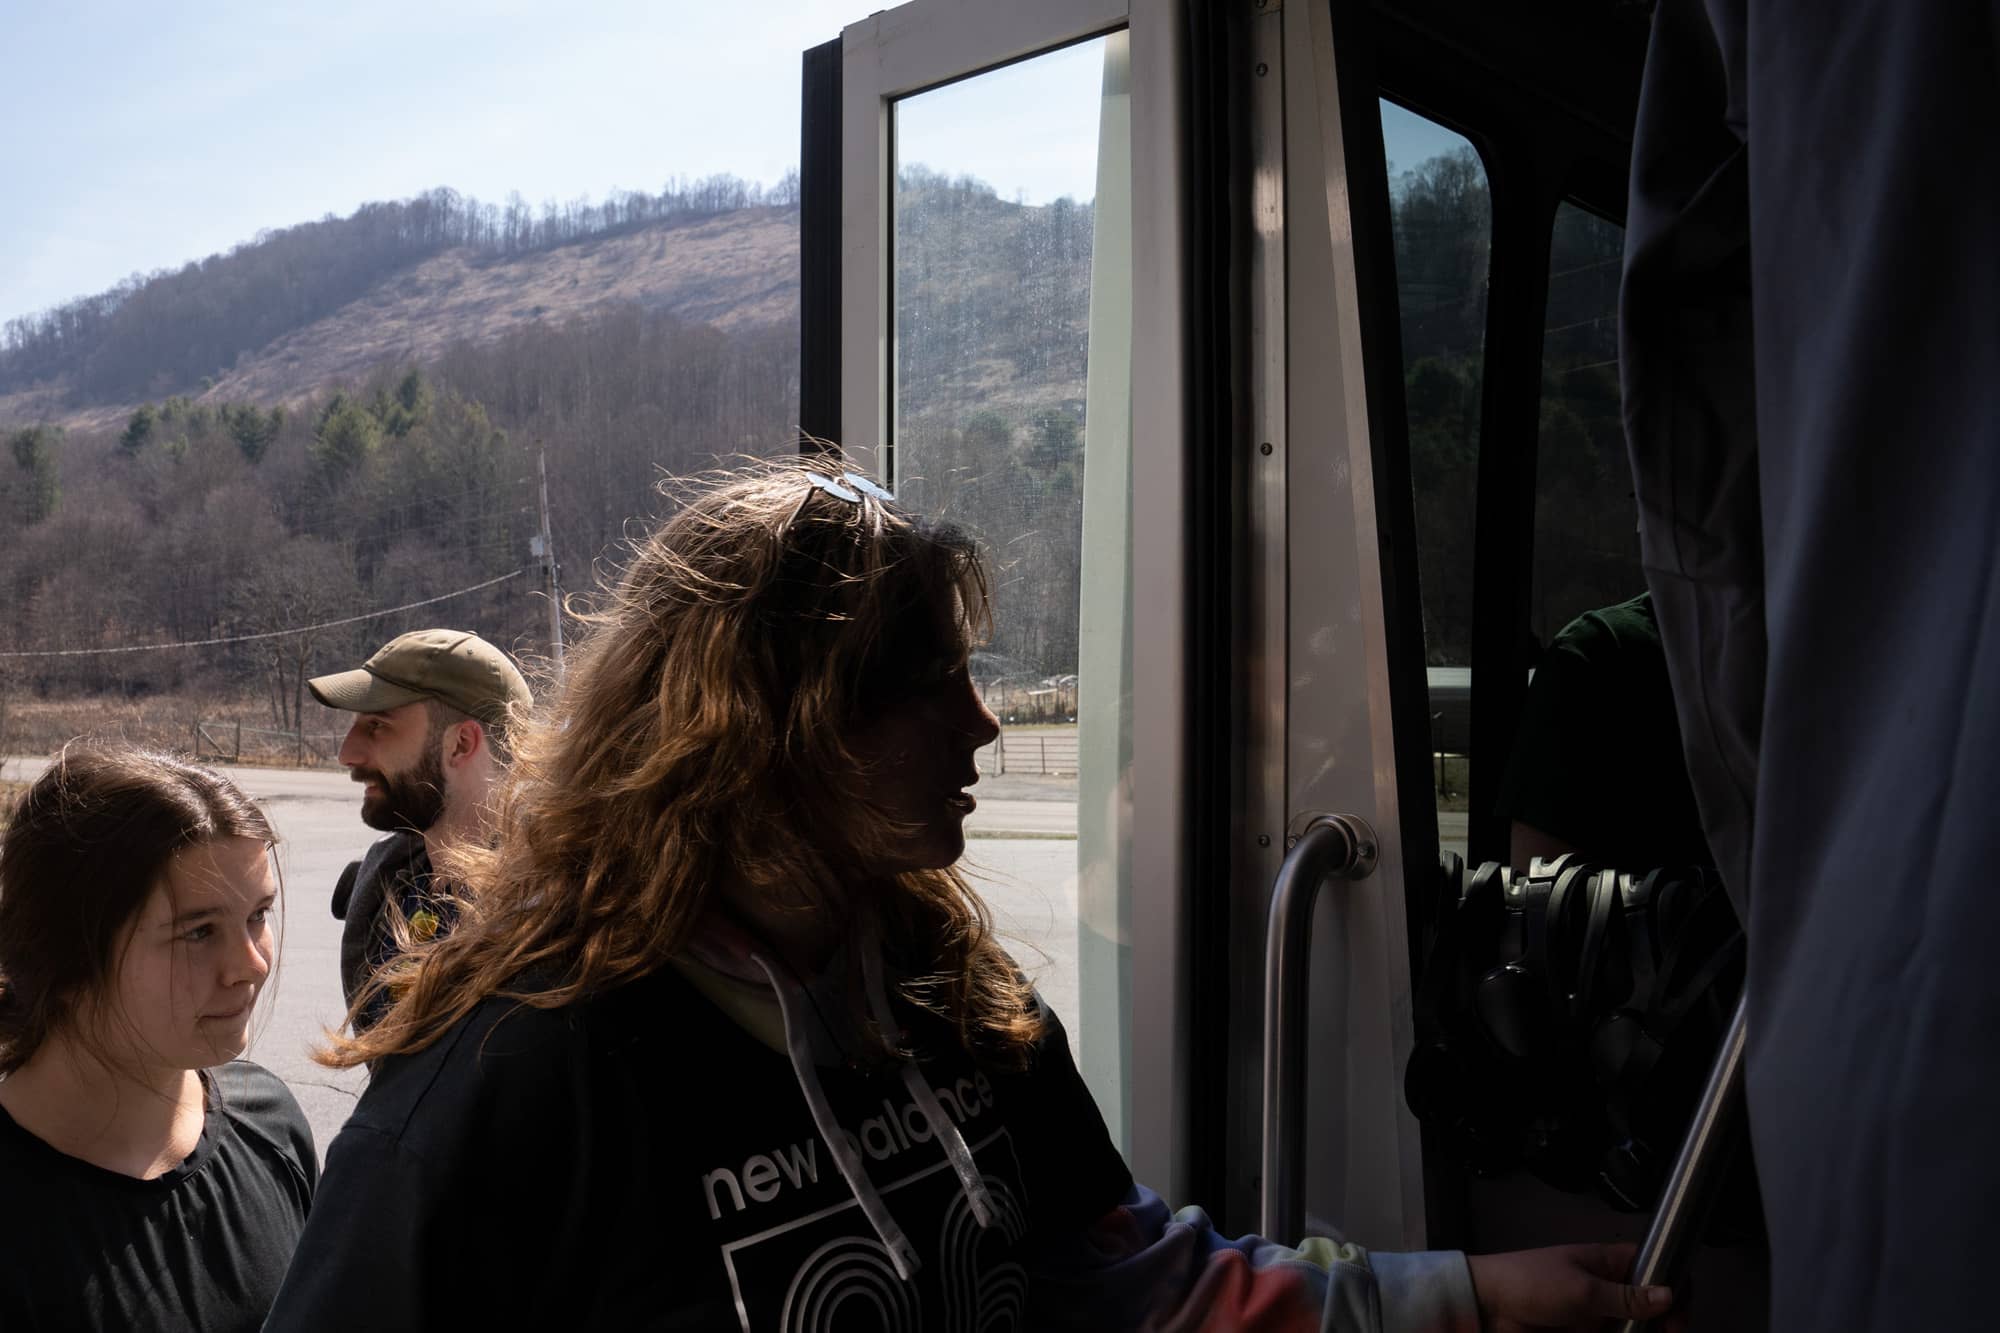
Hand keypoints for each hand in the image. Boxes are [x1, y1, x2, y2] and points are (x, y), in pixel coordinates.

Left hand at [1465, 1243, 1679, 1331]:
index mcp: (1606, 1263)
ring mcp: (1597, 1316)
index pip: (1653, 1266)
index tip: (1678, 1317)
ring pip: (1633, 1328)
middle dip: (1662, 1324)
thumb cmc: (1532, 1285)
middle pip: (1651, 1306)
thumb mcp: (1581, 1290)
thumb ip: (1626, 1298)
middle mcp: (1607, 1289)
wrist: (1486, 1307)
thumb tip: (1669, 1294)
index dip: (1673, 1286)